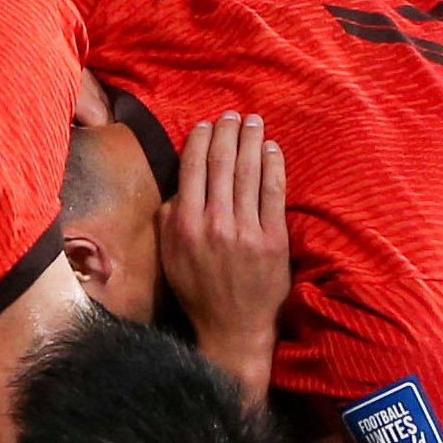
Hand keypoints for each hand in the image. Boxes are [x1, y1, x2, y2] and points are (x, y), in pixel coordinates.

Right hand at [157, 114, 289, 404]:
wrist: (232, 327)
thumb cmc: (198, 289)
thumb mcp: (169, 255)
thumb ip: (168, 217)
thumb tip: (180, 183)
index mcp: (185, 224)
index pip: (193, 167)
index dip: (201, 139)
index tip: (207, 124)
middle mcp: (214, 222)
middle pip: (222, 163)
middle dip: (227, 132)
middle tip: (233, 114)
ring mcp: (246, 230)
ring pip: (249, 172)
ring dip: (251, 140)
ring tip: (253, 122)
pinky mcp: (273, 239)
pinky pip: (274, 192)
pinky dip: (272, 165)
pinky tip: (271, 149)